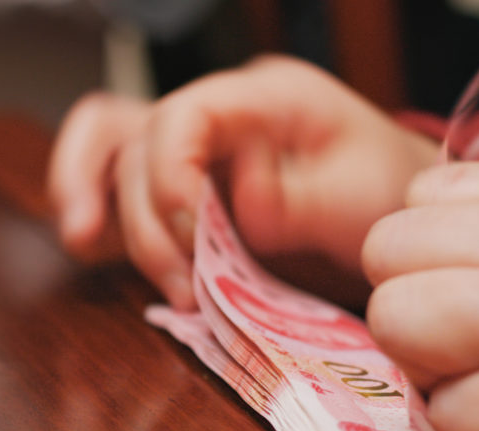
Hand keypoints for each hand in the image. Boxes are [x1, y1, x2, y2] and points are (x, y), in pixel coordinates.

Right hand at [48, 55, 437, 308]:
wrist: (393, 210)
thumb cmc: (385, 190)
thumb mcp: (360, 193)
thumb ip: (297, 199)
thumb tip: (238, 208)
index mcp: (261, 98)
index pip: (183, 114)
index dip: (169, 174)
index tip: (193, 235)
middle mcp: (216, 117)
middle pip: (136, 141)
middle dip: (144, 218)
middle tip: (180, 285)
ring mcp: (192, 152)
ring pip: (108, 148)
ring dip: (94, 198)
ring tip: (84, 243)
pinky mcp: (179, 192)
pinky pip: (115, 187)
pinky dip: (101, 215)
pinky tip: (94, 247)